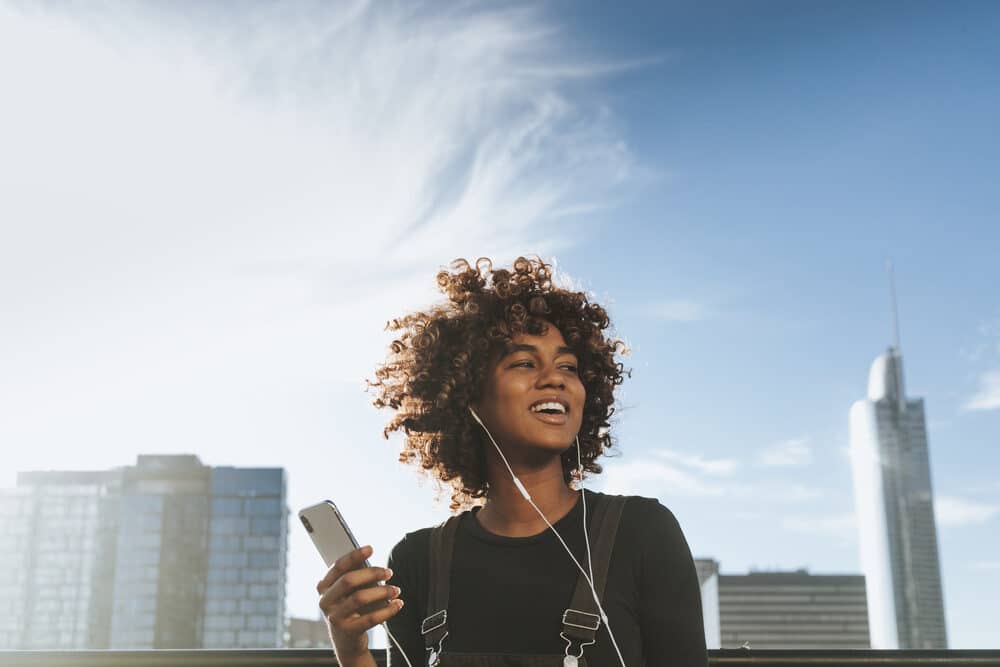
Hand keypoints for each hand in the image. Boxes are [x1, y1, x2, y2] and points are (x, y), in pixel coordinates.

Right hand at [317, 545, 403, 661]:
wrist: (347, 641)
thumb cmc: (350, 609)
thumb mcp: (347, 592)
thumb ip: (355, 576)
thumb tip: (368, 560)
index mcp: (324, 587)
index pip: (338, 567)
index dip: (354, 556)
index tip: (370, 549)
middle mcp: (325, 601)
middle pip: (348, 580)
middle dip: (371, 573)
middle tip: (389, 572)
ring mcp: (335, 617)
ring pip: (359, 598)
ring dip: (382, 591)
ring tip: (395, 589)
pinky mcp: (348, 631)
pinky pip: (370, 618)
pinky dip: (388, 610)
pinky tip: (397, 604)